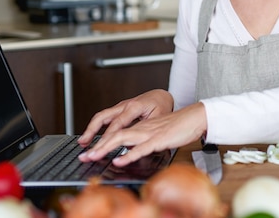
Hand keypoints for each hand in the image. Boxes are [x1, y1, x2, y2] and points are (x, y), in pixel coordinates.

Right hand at [77, 89, 172, 147]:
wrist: (161, 95)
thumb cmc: (161, 106)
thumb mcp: (158, 118)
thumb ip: (146, 130)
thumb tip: (135, 146)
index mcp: (134, 107)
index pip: (117, 123)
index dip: (108, 136)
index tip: (100, 147)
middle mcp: (124, 105)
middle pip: (103, 117)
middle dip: (92, 131)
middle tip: (84, 144)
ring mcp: (120, 107)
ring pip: (101, 116)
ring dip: (90, 129)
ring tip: (83, 141)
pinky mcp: (118, 109)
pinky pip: (104, 117)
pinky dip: (95, 126)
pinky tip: (90, 136)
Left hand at [78, 102, 206, 166]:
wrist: (194, 117)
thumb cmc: (178, 126)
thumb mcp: (158, 134)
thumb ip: (145, 141)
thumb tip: (133, 151)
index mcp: (141, 127)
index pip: (116, 133)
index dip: (101, 142)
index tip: (89, 152)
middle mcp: (141, 128)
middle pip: (114, 135)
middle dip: (97, 146)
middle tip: (84, 157)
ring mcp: (149, 133)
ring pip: (122, 139)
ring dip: (106, 148)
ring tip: (94, 157)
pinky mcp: (158, 139)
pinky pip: (141, 147)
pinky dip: (128, 155)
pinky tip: (119, 161)